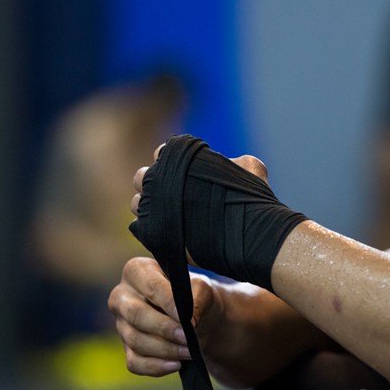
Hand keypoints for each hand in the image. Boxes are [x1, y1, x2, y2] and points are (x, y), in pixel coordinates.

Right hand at [107, 256, 221, 376]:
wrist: (196, 318)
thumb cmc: (195, 295)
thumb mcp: (201, 288)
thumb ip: (197, 297)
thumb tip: (189, 319)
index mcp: (137, 271)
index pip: (150, 286)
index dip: (168, 303)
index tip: (187, 318)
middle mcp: (122, 296)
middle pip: (136, 315)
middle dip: (164, 329)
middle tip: (188, 338)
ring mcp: (121, 324)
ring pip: (136, 341)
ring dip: (166, 350)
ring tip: (189, 351)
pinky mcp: (126, 348)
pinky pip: (135, 362)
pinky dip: (156, 366)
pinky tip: (175, 364)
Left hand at [130, 144, 269, 221]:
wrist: (247, 236)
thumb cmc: (251, 202)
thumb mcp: (250, 169)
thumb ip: (234, 163)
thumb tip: (230, 165)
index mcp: (178, 156)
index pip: (161, 153)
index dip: (171, 165)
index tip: (183, 178)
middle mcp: (159, 178)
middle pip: (142, 177)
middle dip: (154, 186)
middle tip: (173, 199)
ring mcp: (152, 206)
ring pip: (137, 203)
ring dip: (149, 208)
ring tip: (171, 218)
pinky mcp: (152, 233)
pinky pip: (140, 227)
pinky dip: (151, 229)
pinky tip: (170, 233)